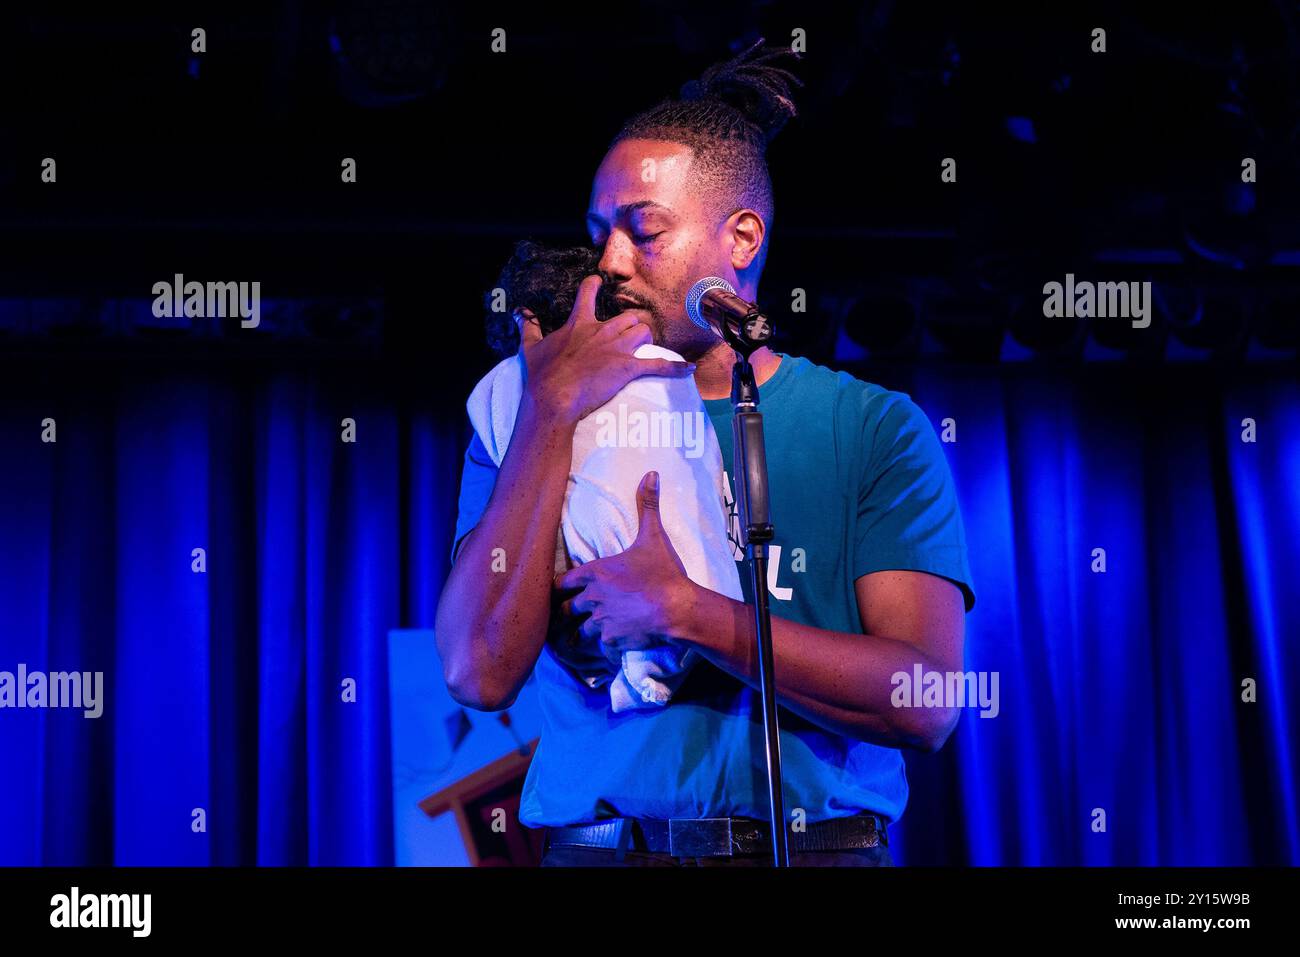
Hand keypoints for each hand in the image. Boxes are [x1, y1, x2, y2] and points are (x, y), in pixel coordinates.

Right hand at [517, 275, 695, 424]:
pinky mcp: (628, 367)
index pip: (589, 293)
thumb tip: (521, 314)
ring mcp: (617, 348)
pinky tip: (688, 369)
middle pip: (628, 316)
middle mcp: (602, 331)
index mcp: (579, 324)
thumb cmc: (542, 375)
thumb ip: (529, 328)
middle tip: (629, 335)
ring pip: (643, 331)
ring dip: (645, 339)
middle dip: (631, 324)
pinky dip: (675, 367)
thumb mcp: (530, 349)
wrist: (553, 397)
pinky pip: (658, 364)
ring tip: (645, 348)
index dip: (596, 286)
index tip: (599, 281)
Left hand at [554, 470, 695, 667]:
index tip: (556, 592)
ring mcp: (601, 621)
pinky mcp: (612, 640)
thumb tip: (651, 474)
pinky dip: (602, 648)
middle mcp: (592, 598)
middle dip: (567, 613)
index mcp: (595, 573)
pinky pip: (599, 647)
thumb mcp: (654, 536)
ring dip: (581, 632)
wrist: (677, 608)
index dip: (557, 588)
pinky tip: (607, 648)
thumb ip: (648, 505)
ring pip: (579, 631)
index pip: (560, 583)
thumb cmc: (662, 572)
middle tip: (565, 617)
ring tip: (580, 637)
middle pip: (565, 610)